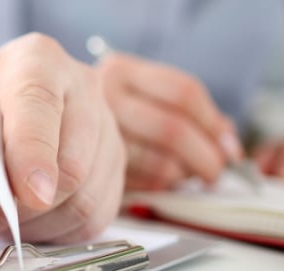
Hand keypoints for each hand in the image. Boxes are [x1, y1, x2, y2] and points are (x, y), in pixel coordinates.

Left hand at [0, 33, 125, 243]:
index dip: (32, 153)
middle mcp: (82, 88)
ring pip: (85, 200)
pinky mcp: (116, 170)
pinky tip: (25, 223)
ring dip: (34, 225)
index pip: (39, 105)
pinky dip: (55, 233)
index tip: (24, 194)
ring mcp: (107, 129)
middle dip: (22, 207)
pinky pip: (94, 219)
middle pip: (72, 166)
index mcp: (36, 61)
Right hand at [97, 53, 241, 190]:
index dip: (213, 123)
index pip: (183, 92)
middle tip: (215, 171)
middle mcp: (102, 99)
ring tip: (186, 175)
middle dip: (206, 157)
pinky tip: (159, 180)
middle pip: (173, 130)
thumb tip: (228, 145)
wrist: (54, 129)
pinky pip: (143, 185)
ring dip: (184, 176)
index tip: (229, 146)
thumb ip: (189, 113)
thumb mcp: (145, 96)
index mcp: (120, 70)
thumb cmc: (109, 113)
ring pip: (161, 164)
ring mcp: (93, 137)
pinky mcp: (92, 174)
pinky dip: (161, 187)